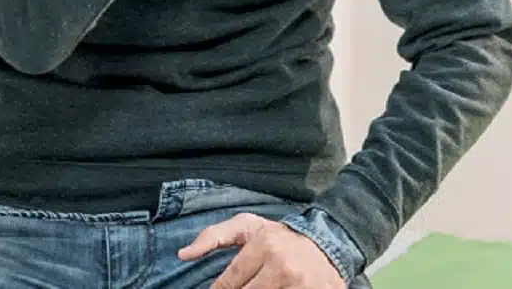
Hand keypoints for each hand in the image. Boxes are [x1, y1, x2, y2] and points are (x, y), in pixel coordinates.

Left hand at [179, 213, 346, 288]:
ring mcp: (299, 284)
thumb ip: (213, 236)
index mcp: (264, 244)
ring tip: (260, 286)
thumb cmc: (280, 236)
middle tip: (243, 286)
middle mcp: (282, 264)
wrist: (328, 243)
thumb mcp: (248, 227)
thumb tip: (182, 254)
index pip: (229, 282)